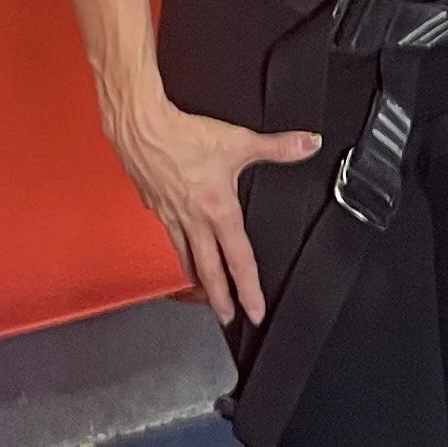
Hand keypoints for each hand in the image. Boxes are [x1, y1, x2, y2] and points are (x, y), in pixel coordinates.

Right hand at [109, 94, 320, 326]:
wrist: (140, 128)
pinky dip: (179, 251)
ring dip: (197, 280)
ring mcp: (170, 218)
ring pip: (186, 258)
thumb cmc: (183, 136)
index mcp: (217, 211)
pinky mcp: (155, 208)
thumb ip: (277, 147)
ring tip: (205, 294)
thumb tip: (307, 144)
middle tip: (227, 318)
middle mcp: (193, 221)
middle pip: (208, 272)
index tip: (254, 310)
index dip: (249, 289)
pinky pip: (169, 237)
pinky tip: (182, 250)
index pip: (239, 260)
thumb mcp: (239, 141)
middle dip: (220, 300)